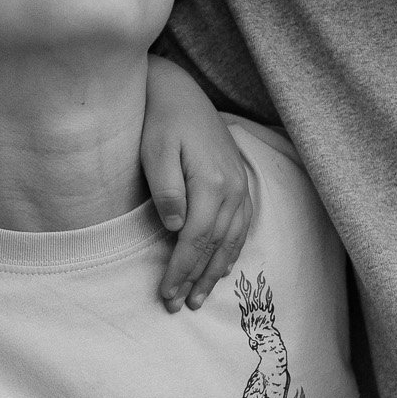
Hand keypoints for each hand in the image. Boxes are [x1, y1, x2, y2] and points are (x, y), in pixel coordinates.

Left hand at [140, 56, 253, 310]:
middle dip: (197, 279)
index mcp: (211, 182)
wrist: (180, 91)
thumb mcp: (155, 151)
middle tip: (179, 306)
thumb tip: (174, 229)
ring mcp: (240, 185)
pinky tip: (221, 267)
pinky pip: (241, 226)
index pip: (195, 239)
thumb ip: (166, 189)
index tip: (166, 293)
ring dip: (216, 272)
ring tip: (200, 297)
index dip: (181, 270)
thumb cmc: (161, 121)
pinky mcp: (239, 182)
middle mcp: (232, 187)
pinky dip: (231, 251)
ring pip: (232, 240)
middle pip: (215, 245)